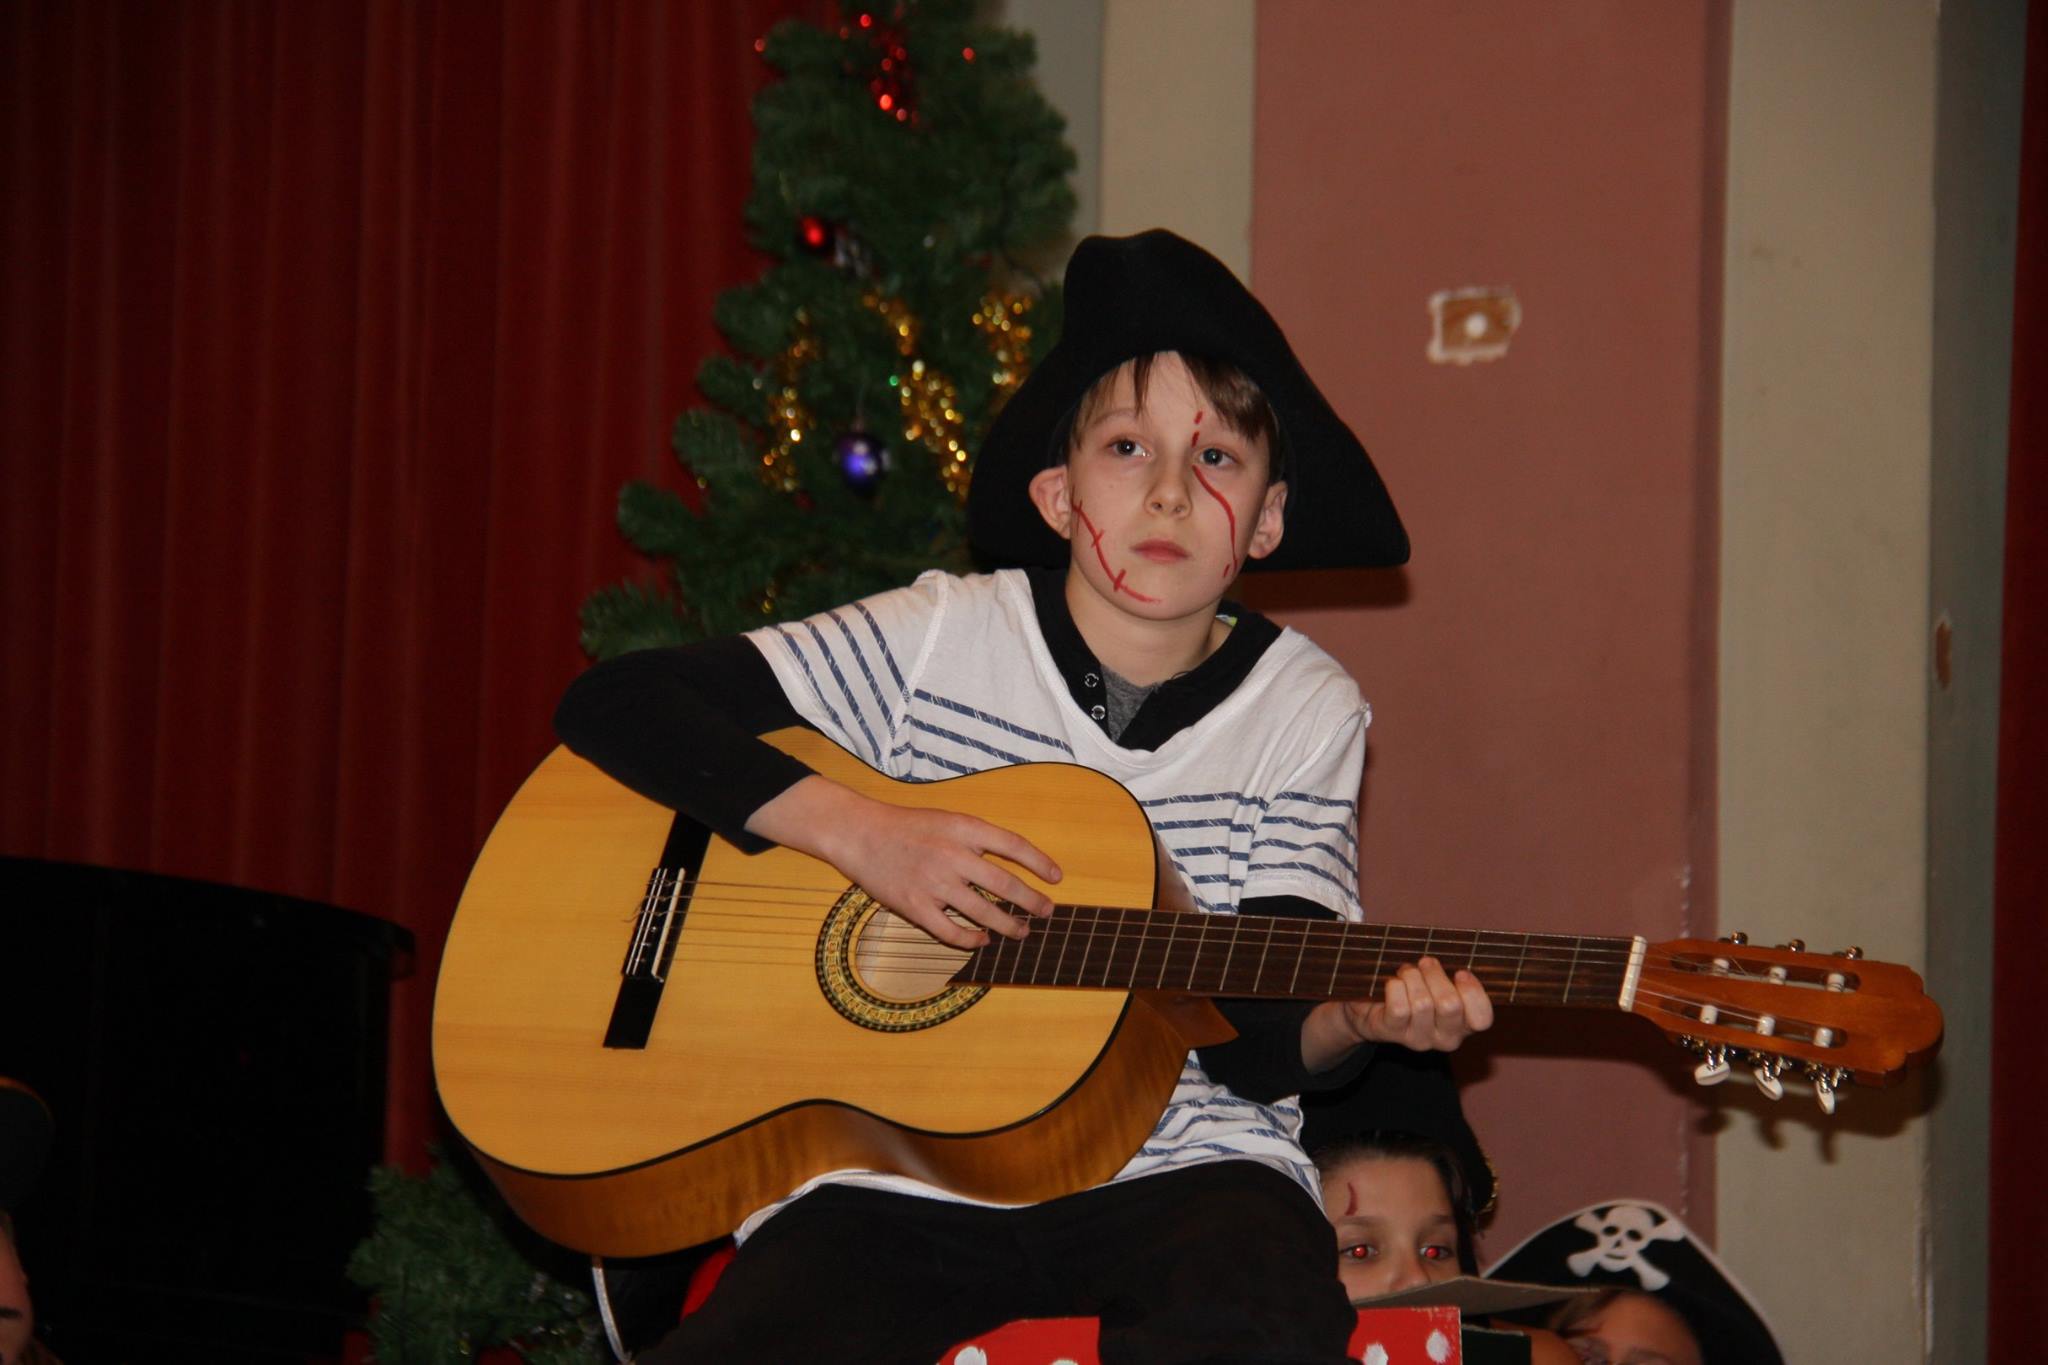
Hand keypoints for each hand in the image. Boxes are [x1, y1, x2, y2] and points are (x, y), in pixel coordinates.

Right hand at [748, 776, 1061, 949]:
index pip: (1014, 845)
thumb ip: (978, 839)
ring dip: (1008, 925)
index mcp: (964, 828)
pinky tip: (982, 940)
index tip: (1057, 877)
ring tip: (1022, 931)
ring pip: (984, 912)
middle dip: (1032, 901)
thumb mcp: (948, 819)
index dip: (1039, 863)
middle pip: (1005, 884)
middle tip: (1047, 911)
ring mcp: (934, 883)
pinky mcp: (915, 906)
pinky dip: (971, 939)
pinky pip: (951, 931)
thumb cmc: (907, 826)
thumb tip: (1014, 863)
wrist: (860, 833)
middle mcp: (953, 855)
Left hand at [1346, 956, 1493, 1050]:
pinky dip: (1395, 986)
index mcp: (1463, 1025)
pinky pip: (1399, 1007)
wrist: (1371, 1007)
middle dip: (1435, 975)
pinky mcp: (1393, 1033)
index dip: (1473, 992)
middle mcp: (1445, 1038)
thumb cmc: (1413, 990)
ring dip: (1412, 977)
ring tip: (1406, 973)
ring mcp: (1419, 1039)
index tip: (1460, 973)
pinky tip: (1392, 984)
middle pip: (1450, 1005)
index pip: (1482, 1019)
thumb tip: (1459, 965)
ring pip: (1423, 1003)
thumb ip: (1453, 978)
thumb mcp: (1439, 984)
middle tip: (1425, 964)